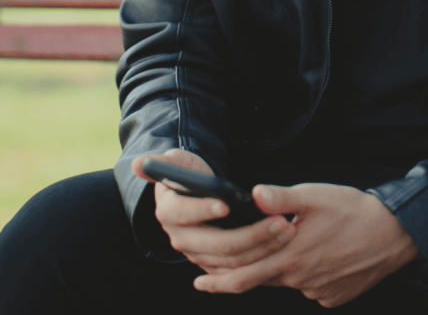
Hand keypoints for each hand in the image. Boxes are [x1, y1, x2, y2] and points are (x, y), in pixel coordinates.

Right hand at [130, 149, 296, 272]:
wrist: (195, 194)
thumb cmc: (189, 173)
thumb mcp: (179, 161)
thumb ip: (166, 161)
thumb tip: (140, 163)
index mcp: (169, 212)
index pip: (184, 213)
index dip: (203, 209)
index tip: (226, 204)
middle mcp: (180, 238)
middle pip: (216, 244)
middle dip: (250, 234)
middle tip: (278, 221)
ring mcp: (197, 254)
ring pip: (231, 260)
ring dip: (261, 247)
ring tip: (285, 229)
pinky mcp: (214, 264)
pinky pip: (237, 269)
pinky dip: (259, 259)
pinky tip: (279, 244)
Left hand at [192, 181, 418, 306]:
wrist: (394, 234)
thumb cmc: (354, 211)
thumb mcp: (315, 196)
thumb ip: (281, 197)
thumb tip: (252, 194)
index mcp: (290, 256)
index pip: (242, 275)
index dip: (216, 280)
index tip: (198, 281)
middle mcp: (299, 279)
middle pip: (256, 284)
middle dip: (228, 282)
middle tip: (207, 281)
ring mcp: (317, 290)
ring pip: (284, 282)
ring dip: (272, 270)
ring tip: (276, 252)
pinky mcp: (333, 295)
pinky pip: (309, 286)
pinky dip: (302, 273)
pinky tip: (314, 255)